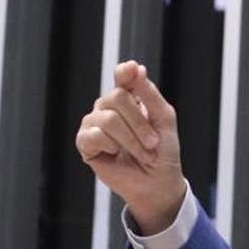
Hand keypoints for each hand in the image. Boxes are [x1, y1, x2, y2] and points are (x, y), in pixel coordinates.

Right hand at [75, 60, 185, 232]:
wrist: (157, 181)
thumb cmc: (162, 151)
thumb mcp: (163, 119)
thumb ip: (149, 94)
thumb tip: (135, 67)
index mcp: (129, 97)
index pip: (122, 76)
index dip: (125, 73)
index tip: (132, 71)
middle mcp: (108, 106)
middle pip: (117, 97)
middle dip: (139, 123)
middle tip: (152, 142)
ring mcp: (94, 123)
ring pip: (108, 119)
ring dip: (131, 140)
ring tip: (143, 153)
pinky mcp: (85, 142)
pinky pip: (95, 136)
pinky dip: (112, 147)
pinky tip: (115, 154)